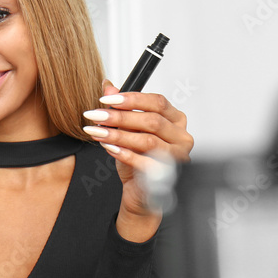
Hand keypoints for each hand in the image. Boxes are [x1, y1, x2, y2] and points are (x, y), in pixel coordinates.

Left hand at [83, 81, 193, 234]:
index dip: (131, 99)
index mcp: (175, 119)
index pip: (157, 102)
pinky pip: (146, 162)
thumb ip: (120, 108)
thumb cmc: (137, 159)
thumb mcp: (125, 130)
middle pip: (152, 120)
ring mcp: (178, 156)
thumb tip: (108, 86)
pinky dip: (124, 154)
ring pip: (148, 140)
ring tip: (98, 133)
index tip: (106, 99)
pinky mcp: (169, 175)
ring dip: (118, 135)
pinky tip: (109, 148)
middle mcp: (181, 136)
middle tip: (96, 115)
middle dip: (119, 117)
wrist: (140, 191)